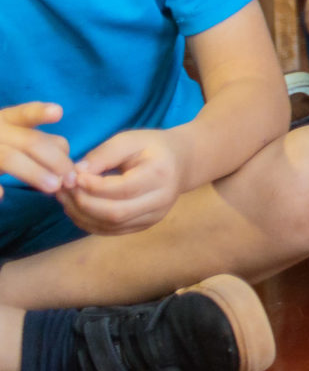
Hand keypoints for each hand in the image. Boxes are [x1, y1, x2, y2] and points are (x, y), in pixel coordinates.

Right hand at [0, 103, 73, 194]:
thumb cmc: (7, 145)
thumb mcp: (24, 139)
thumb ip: (48, 144)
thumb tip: (70, 166)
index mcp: (9, 119)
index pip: (26, 113)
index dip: (40, 113)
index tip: (58, 112)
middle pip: (30, 141)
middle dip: (55, 160)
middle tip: (71, 180)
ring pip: (10, 158)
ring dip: (35, 173)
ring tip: (54, 187)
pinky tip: (2, 195)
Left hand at [60, 129, 185, 235]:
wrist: (182, 162)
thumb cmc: (153, 147)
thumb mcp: (130, 140)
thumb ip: (103, 154)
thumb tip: (75, 172)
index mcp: (160, 175)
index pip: (122, 189)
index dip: (93, 186)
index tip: (72, 176)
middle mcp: (161, 201)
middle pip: (115, 213)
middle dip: (83, 203)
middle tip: (63, 188)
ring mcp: (154, 216)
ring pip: (111, 225)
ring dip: (81, 215)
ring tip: (65, 197)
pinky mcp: (144, 225)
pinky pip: (111, 230)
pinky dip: (88, 222)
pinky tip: (76, 208)